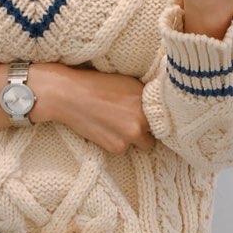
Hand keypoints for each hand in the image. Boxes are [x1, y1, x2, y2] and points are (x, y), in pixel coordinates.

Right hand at [0, 63, 153, 153]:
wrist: (67, 94)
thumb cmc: (95, 83)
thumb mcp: (127, 82)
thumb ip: (144, 96)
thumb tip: (157, 107)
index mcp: (148, 99)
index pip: (165, 116)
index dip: (157, 118)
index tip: (152, 118)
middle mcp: (142, 119)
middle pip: (156, 135)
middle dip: (146, 131)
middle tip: (131, 121)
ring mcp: (130, 135)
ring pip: (141, 144)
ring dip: (131, 138)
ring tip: (115, 124)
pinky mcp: (116, 146)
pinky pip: (124, 150)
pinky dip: (116, 142)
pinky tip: (105, 129)